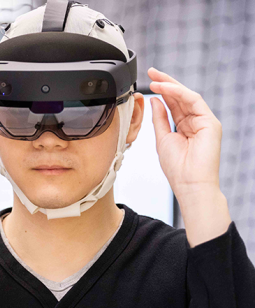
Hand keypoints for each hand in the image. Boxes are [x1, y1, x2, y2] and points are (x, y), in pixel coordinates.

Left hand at [148, 67, 221, 200]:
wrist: (189, 184)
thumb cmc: (176, 168)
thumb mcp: (162, 139)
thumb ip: (160, 119)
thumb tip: (154, 100)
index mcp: (184, 128)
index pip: (173, 105)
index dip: (161, 92)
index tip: (148, 82)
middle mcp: (195, 122)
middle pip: (180, 98)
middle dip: (166, 83)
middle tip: (151, 71)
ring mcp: (204, 121)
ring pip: (187, 97)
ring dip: (170, 85)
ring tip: (154, 78)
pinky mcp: (210, 122)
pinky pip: (193, 101)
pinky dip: (178, 93)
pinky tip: (165, 88)